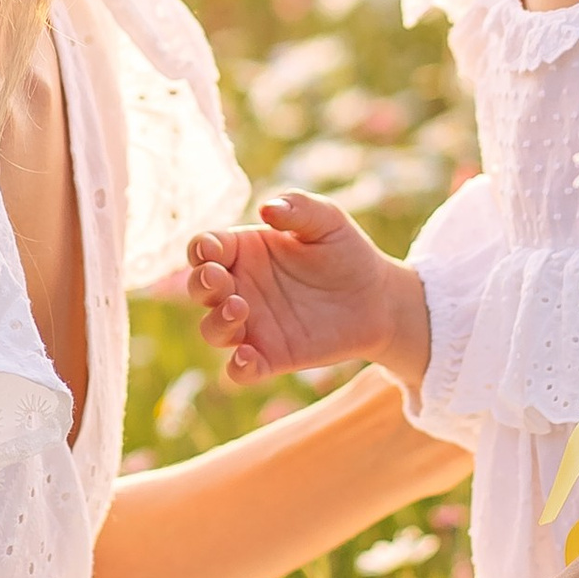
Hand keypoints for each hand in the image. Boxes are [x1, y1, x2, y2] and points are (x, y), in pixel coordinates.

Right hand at [185, 191, 431, 396]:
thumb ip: (299, 207)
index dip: (200, 249)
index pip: (205, 248)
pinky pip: (241, 370)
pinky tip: (248, 358)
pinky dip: (237, 368)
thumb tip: (266, 209)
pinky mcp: (271, 356)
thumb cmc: (346, 252)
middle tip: (218, 278)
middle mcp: (241, 288)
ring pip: (212, 330)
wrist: (378, 299)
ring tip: (240, 309)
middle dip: (200, 284)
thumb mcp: (327, 220)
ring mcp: (253, 325)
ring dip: (217, 322)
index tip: (211, 250)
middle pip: (199, 288)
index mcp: (244, 251)